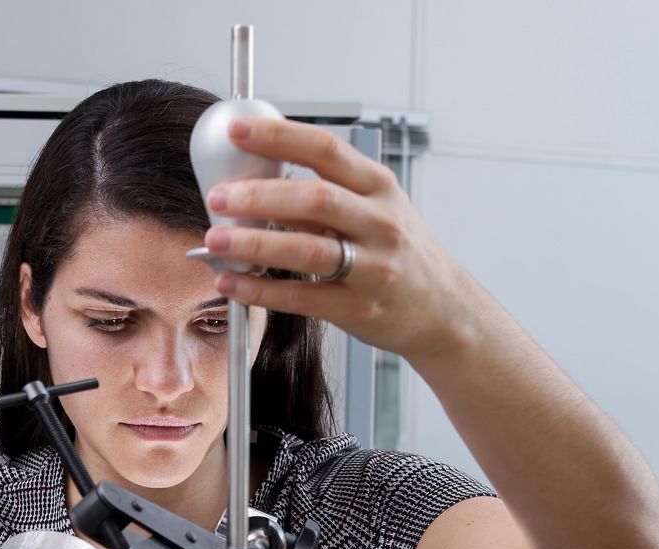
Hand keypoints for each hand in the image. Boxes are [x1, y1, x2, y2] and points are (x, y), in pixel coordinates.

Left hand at [202, 116, 492, 363]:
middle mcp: (378, 222)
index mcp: (377, 186)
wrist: (443, 308)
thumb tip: (254, 181)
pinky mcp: (358, 307)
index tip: (238, 131)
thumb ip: (326, 195)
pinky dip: (261, 291)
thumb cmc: (399, 253)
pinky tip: (232, 284)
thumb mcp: (376, 209)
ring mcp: (371, 267)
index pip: (326, 150)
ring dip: (254, 245)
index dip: (279, 137)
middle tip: (218, 196)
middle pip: (314, 199)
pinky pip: (302, 298)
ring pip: (307, 250)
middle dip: (259, 196)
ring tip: (215, 240)